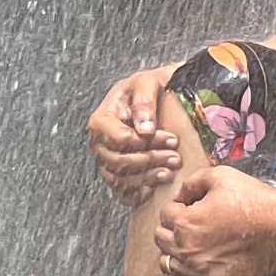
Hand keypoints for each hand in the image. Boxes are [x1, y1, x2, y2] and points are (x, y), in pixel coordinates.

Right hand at [86, 68, 180, 206]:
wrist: (159, 95)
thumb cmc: (150, 87)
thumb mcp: (148, 82)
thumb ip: (144, 101)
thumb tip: (144, 130)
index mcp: (102, 119)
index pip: (115, 138)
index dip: (140, 142)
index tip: (169, 138)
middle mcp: (100, 142)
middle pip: (116, 161)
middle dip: (148, 160)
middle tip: (175, 157)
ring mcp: (107, 160)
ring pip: (119, 178)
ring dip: (146, 178)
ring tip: (170, 171)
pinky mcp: (118, 173)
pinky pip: (121, 191)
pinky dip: (136, 193)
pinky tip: (154, 188)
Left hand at [153, 165, 275, 275]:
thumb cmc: (255, 200)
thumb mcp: (222, 176)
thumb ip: (193, 181)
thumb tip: (181, 193)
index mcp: (186, 222)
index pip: (166, 213)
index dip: (178, 205)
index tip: (191, 204)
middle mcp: (187, 249)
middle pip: (161, 239)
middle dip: (170, 227)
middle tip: (188, 222)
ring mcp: (199, 270)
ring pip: (167, 263)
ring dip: (172, 251)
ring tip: (185, 244)